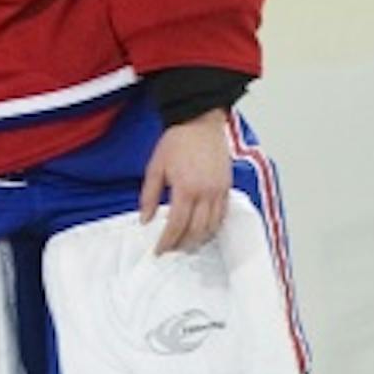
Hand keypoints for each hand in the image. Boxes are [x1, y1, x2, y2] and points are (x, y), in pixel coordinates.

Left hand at [138, 111, 232, 253]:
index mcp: (186, 189)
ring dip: (199, 239)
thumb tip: (145, 220)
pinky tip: (204, 230)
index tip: (159, 251)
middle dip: (183, 244)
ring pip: (212, 225)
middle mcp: (206, 193)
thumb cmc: (176, 142)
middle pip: (196, 230)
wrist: (200, 123)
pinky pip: (223, 214)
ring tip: (186, 245)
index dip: (167, 241)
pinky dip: (214, 226)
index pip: (176, 225)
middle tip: (171, 250)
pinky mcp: (227, 186)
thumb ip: (150, 196)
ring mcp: (219, 191)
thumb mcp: (155, 168)